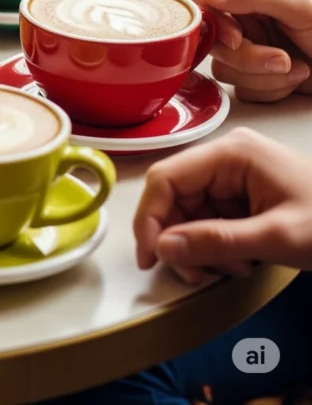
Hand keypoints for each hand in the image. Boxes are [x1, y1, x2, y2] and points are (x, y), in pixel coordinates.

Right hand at [134, 127, 311, 283]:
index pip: (166, 178)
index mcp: (230, 153)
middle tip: (197, 275)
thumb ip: (217, 242)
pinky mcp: (241, 195)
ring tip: (232, 269)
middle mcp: (226, 158)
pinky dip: (216, 246)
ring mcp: (233, 175)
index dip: (150, 218)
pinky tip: (239, 260)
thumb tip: (164, 248)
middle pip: (176, 197)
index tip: (151, 257)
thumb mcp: (277, 238)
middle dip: (181, 239)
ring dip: (200, 247)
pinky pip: (209, 219)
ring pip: (190, 212)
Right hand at [193, 0, 311, 102]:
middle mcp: (248, 15)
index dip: (216, 23)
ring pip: (225, 69)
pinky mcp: (257, 75)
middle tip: (282, 60)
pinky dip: (271, 90)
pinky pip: (241, 89)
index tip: (239, 39)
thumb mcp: (303, 7)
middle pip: (213, 40)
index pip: (206, 0)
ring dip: (265, 76)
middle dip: (248, 57)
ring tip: (299, 69)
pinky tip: (297, 80)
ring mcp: (252, 45)